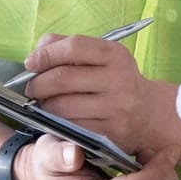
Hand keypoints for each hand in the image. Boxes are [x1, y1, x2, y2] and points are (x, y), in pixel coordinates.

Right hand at [13, 136, 180, 179]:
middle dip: (166, 173)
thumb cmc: (48, 166)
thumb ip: (58, 153)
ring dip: (166, 179)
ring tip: (147, 159)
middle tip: (151, 150)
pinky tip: (146, 170)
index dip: (157, 169)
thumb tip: (74, 154)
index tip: (169, 149)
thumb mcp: (46, 152)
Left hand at [21, 33, 180, 160]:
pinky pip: (70, 128)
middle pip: (63, 78)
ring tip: (43, 104)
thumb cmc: (117, 81)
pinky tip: (55, 119)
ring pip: (62, 106)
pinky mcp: (109, 133)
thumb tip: (38, 51)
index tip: (30, 63)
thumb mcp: (103, 57)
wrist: (149, 114)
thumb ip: (70, 47)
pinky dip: (55, 123)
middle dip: (37, 83)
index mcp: (115, 55)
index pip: (74, 47)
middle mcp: (119, 79)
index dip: (46, 54)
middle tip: (31, 88)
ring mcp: (115, 108)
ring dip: (43, 106)